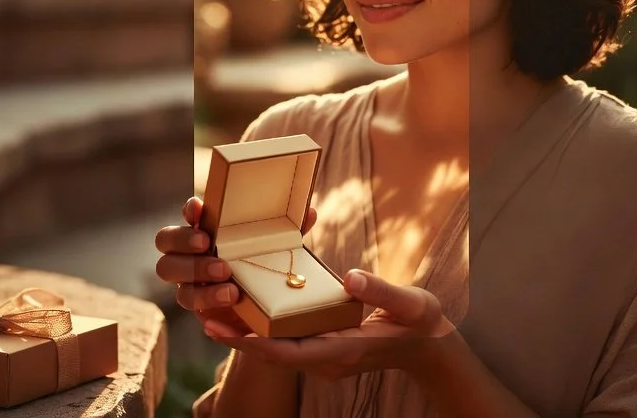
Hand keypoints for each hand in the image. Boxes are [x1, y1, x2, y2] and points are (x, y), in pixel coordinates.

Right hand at [154, 196, 317, 334]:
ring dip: (195, 271)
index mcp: (208, 228)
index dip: (190, 209)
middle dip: (183, 239)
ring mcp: (188, 277)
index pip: (189, 213)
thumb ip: (291, 230)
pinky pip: (188, 300)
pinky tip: (229, 298)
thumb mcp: (278, 246)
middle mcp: (190, 250)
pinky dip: (207, 298)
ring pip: (169, 270)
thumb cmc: (265, 265)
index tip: (199, 207)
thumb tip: (309, 211)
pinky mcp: (194, 302)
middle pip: (165, 240)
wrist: (265, 308)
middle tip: (207, 243)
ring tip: (227, 277)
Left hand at [200, 269, 455, 381]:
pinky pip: (289, 346)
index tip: (224, 329)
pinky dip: (266, 333)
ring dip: (249, 336)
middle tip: (204, 317)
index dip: (252, 343)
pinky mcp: (327, 352)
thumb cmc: (421, 323)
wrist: (431, 347)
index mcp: (344, 349)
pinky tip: (249, 314)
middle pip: (274, 355)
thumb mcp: (410, 303)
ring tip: (215, 314)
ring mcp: (327, 359)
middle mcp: (329, 360)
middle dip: (239, 339)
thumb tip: (350, 277)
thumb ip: (381, 291)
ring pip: (278, 352)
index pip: (288, 352)